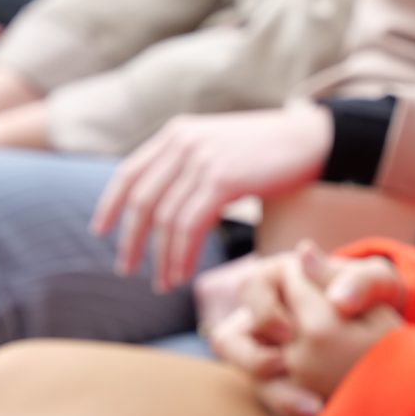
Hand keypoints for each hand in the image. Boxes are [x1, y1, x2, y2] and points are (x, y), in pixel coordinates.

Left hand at [93, 105, 334, 292]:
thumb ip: (189, 166)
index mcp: (177, 133)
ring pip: (165, 218)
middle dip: (130, 240)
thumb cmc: (271, 152)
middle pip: (141, 199)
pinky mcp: (222, 177)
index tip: (100, 231)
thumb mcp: (219, 148)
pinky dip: (181, 255)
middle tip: (126, 269)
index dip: (111, 205)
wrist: (314, 139)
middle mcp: (183, 141)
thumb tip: (165, 203)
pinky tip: (181, 273)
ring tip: (162, 283)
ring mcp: (202, 158)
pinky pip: (189, 225)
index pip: (129, 172)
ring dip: (161, 257)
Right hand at [204, 243, 403, 415]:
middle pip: (229, 340)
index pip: (249, 289)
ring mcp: (270, 354)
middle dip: (252, 358)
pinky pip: (275, 404)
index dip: (262, 311)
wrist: (393, 334)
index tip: (288, 331)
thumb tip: (330, 290)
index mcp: (278, 281)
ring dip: (276, 395)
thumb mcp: (377, 283)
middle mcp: (265, 320)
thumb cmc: (375, 296)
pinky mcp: (284, 385)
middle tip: (282, 365)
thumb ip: (358, 282)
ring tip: (311, 407)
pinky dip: (295, 413)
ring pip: (250, 379)